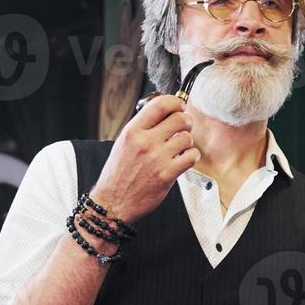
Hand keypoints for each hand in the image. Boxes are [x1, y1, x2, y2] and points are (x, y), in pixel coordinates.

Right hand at [90, 95, 198, 222]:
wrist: (112, 202)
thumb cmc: (118, 174)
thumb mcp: (123, 143)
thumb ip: (142, 127)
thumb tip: (165, 113)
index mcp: (132, 131)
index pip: (160, 104)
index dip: (176, 102)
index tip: (180, 106)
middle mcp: (145, 142)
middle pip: (179, 119)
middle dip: (186, 122)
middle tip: (183, 128)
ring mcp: (156, 158)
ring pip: (187, 138)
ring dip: (187, 142)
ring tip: (180, 148)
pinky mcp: (167, 174)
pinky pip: (191, 157)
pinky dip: (191, 156)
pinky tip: (183, 159)